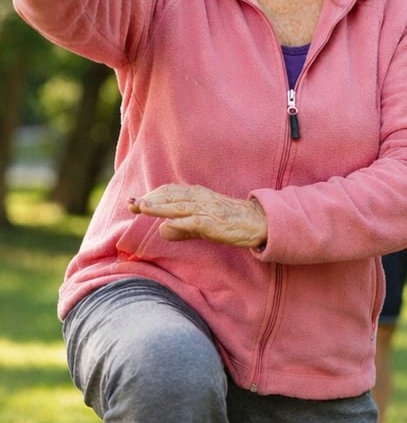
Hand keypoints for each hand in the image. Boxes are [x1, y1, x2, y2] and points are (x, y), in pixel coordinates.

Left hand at [129, 184, 268, 248]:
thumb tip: (162, 230)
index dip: (151, 196)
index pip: (169, 192)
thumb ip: (183, 227)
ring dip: (160, 207)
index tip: (134, 201)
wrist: (259, 222)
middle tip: (131, 203)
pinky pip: (195, 222)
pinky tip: (167, 224)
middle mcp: (201, 199)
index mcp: (198, 195)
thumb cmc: (232, 221)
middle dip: (150, 200)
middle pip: (170, 196)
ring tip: (142, 208)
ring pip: (179, 206)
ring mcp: (207, 210)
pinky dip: (180, 222)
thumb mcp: (204, 224)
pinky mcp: (215, 223)